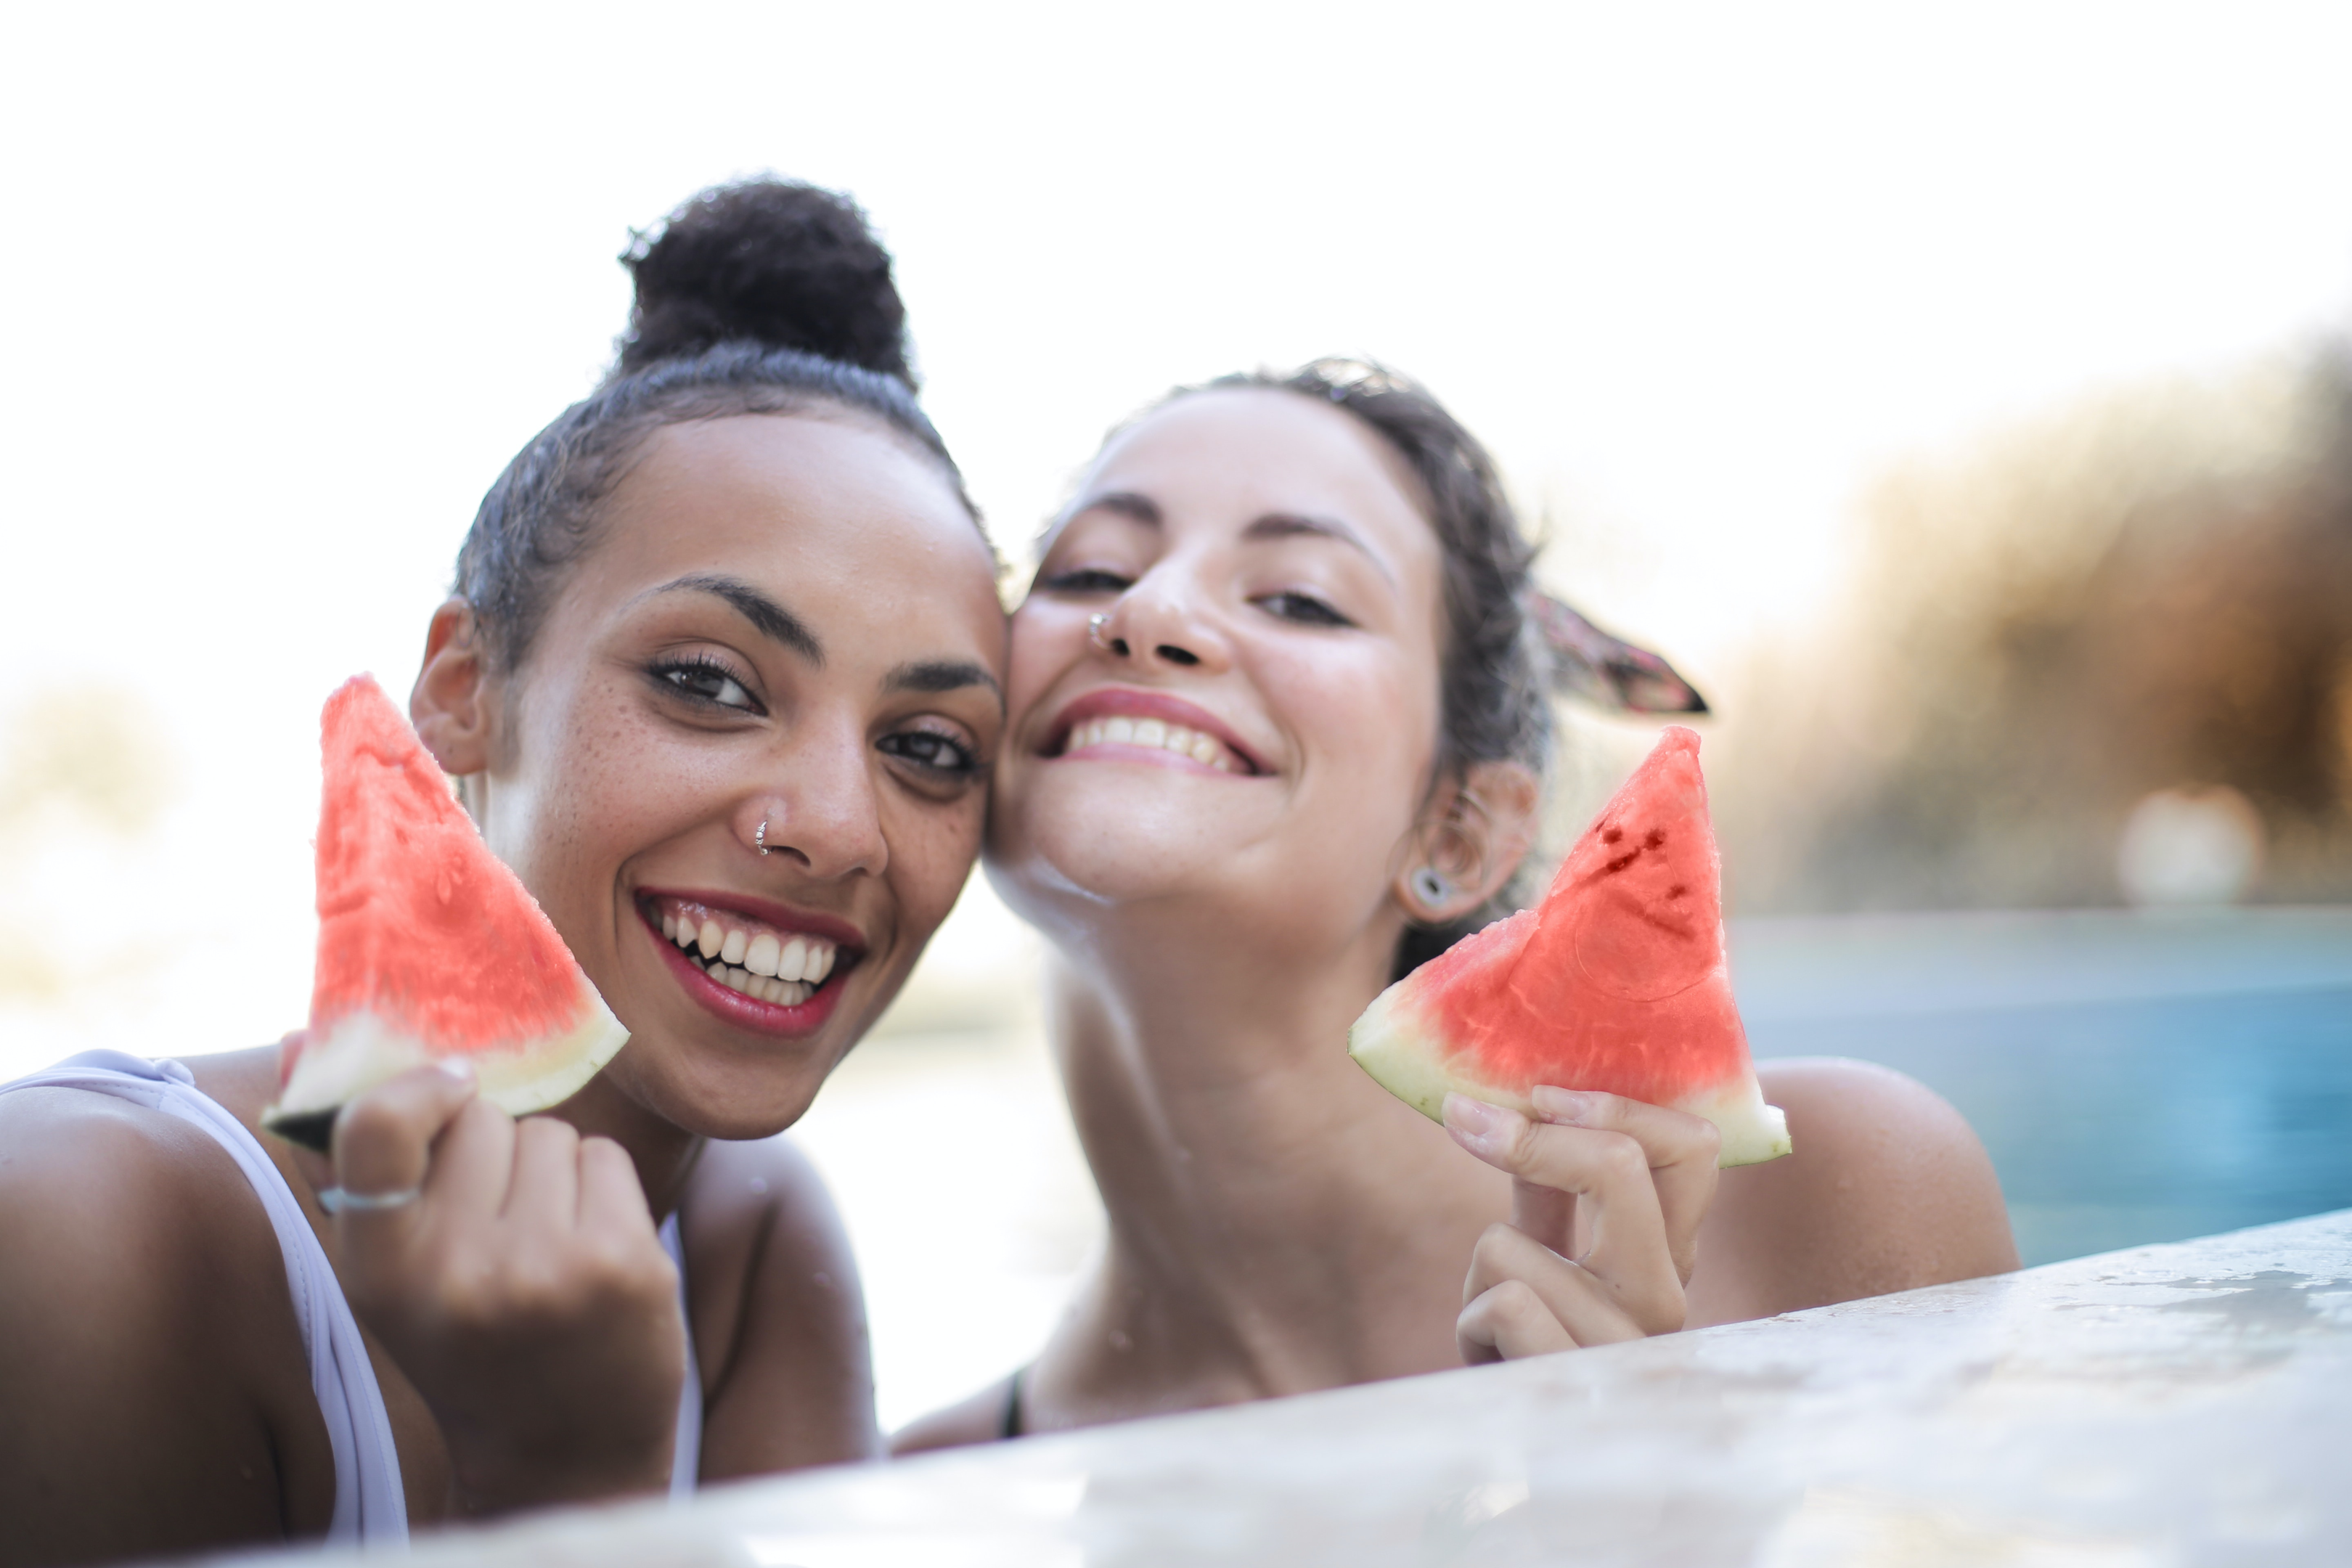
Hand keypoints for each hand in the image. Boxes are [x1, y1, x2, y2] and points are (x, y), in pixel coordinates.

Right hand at [328, 1065, 686, 1515]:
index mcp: (382, 1273)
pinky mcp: (624, 1263)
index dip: (417, 1089)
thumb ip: (350, 1162)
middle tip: (498, 1223)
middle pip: (484, 1119)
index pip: (377, 1127)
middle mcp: (461, 1273)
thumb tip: (299, 1041)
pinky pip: (605, 1156)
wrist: (563, 1448)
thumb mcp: (388, 1271)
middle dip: (494, 1149)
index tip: (446, 1091)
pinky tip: (590, 1249)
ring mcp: (548, 1269)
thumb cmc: (468, 1340)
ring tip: (544, 1243)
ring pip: (550, 1133)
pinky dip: (602, 1188)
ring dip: (551, 1171)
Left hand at [1442, 1086, 1718, 1363]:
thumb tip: (1504, 1105)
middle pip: (1619, 1165)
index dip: (1612, 1105)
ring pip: (1515, 1242)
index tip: (1540, 1097)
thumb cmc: (1536, 1353)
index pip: (1693, 1148)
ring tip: (1497, 1323)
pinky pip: (1503, 1304)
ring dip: (1481, 1271)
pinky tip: (1491, 1359)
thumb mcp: (1547, 1262)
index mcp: (1670, 1257)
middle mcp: (1666, 1300)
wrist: (1524, 1464)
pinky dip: (1472, 1321)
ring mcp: (1626, 1347)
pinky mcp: (1577, 1385)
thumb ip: (1548, 1189)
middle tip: (1474, 1124)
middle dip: (1533, 1141)